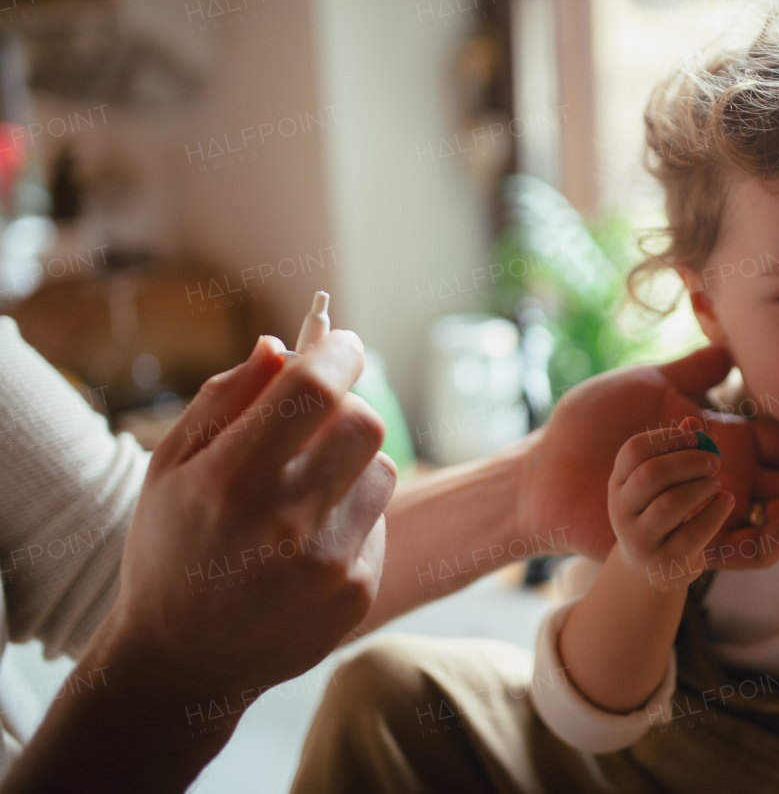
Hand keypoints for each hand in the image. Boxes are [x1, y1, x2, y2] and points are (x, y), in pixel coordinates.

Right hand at [100, 331, 394, 709]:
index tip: (342, 346)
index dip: (337, 353)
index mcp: (231, 480)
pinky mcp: (357, 591)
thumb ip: (224, 399)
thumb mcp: (171, 467)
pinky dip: (353, 514)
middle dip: (346, 407)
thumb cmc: (172, 547)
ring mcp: (328, 562)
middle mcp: (285, 521)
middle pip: (363, 421)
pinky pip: (379, 520)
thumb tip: (281, 347)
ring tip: (307, 489)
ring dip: (352, 464)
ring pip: (380, 468)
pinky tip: (309, 541)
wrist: (183, 660)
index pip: (313, 390)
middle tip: (320, 419)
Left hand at [518, 344, 778, 564]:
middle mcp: (728, 485)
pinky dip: (777, 531)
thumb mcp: (647, 385)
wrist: (542, 472)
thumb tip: (732, 333)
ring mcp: (712, 516)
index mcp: (726, 448)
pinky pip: (748, 548)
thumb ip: (694, 367)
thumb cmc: (589, 428)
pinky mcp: (694, 544)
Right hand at [607, 417, 734, 588]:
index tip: (694, 438)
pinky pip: (693, 533)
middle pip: (651, 474)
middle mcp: (622, 510)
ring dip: (701, 487)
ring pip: (670, 504)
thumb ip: (674, 451)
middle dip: (688, 462)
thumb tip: (694, 422)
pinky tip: (727, 501)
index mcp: (619, 483)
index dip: (667, 438)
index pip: (634, 450)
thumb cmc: (660, 514)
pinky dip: (715, 512)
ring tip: (717, 482)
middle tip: (714, 461)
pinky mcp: (665, 561)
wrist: (651, 570)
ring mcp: (641, 538)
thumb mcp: (661, 484)